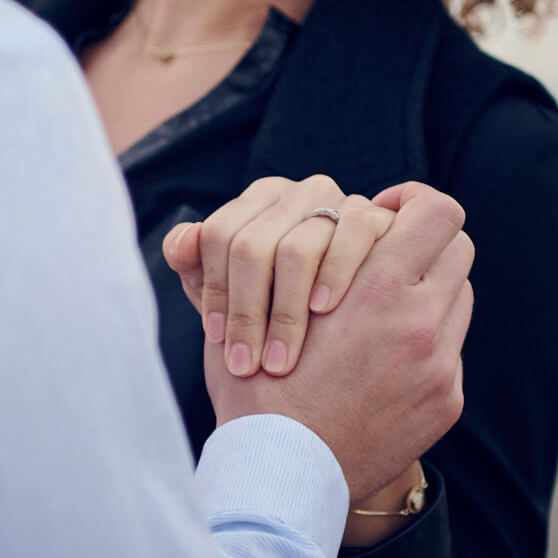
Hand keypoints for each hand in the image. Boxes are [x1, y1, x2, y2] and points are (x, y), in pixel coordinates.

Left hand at [161, 175, 396, 376]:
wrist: (349, 326)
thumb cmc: (278, 306)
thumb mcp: (231, 292)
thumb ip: (195, 266)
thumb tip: (182, 242)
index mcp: (256, 200)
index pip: (219, 236)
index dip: (215, 291)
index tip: (217, 339)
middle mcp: (295, 192)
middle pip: (252, 246)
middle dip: (246, 314)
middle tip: (246, 365)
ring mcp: (338, 199)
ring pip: (297, 249)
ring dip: (285, 311)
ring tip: (280, 359)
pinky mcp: (374, 216)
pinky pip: (352, 236)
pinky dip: (336, 273)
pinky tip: (322, 309)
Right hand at [200, 182, 473, 502]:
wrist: (284, 478)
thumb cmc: (256, 391)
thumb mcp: (248, 312)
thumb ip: (271, 259)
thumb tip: (221, 227)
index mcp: (375, 287)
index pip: (437, 212)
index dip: (414, 202)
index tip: (385, 212)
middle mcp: (420, 320)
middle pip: (458, 247)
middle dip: (423, 243)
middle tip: (385, 255)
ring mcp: (441, 364)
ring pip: (459, 294)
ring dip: (427, 289)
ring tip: (381, 306)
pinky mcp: (447, 399)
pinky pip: (451, 347)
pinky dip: (425, 341)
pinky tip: (383, 358)